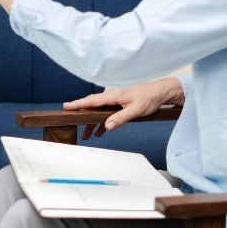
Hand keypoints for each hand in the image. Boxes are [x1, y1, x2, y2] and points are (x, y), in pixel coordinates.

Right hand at [64, 77, 183, 134]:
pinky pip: (106, 113)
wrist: (160, 92)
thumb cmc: (149, 99)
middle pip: (92, 106)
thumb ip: (120, 118)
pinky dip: (102, 122)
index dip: (78, 104)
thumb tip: (106, 126)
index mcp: (113, 96)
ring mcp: (115, 100)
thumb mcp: (136, 110)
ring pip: (99, 112)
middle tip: (70, 121)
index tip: (66, 107)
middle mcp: (111, 97)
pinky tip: (100, 131)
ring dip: (92, 122)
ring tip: (86, 135)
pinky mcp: (119, 104)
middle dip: (81, 115)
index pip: (91, 101)